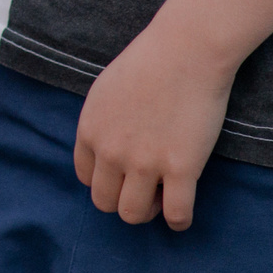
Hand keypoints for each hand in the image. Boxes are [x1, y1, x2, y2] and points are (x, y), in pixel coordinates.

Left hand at [73, 25, 232, 228]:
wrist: (186, 51)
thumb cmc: (148, 63)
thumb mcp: (104, 92)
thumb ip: (100, 124)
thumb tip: (104, 152)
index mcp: (90, 131)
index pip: (86, 178)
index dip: (106, 181)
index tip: (124, 176)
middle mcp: (111, 151)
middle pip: (105, 201)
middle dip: (124, 200)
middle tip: (145, 189)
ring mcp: (144, 162)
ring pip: (133, 215)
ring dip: (147, 212)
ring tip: (162, 198)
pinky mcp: (180, 168)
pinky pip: (176, 215)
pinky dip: (179, 221)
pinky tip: (182, 212)